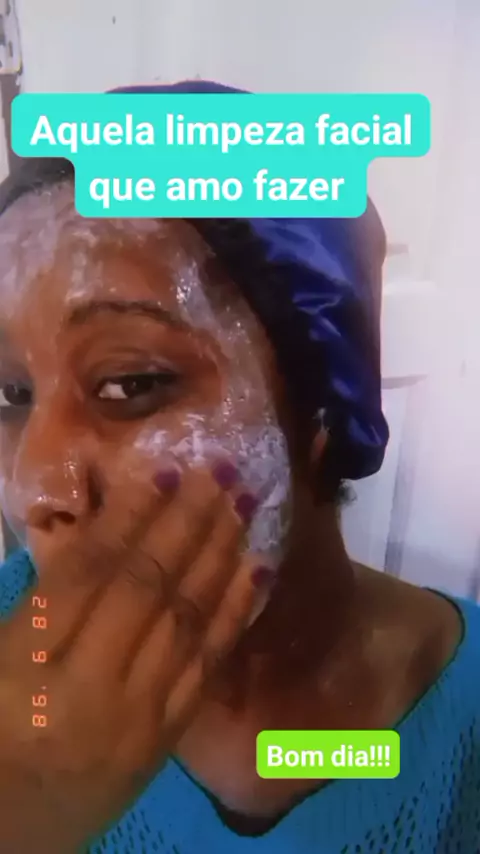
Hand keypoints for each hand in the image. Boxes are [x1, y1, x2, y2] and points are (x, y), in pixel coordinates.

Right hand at [0, 460, 267, 851]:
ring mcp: (134, 717)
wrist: (11, 834)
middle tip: (222, 472)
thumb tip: (105, 531)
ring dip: (220, 556)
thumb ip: (42, 603)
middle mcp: (85, 687)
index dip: (129, 516)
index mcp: (25, 665)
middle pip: (147, 589)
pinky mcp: (164, 740)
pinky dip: (234, 613)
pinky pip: (206, 668)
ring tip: (244, 505)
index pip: (88, 573)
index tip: (166, 470)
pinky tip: (257, 572)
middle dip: (187, 524)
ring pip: (185, 622)